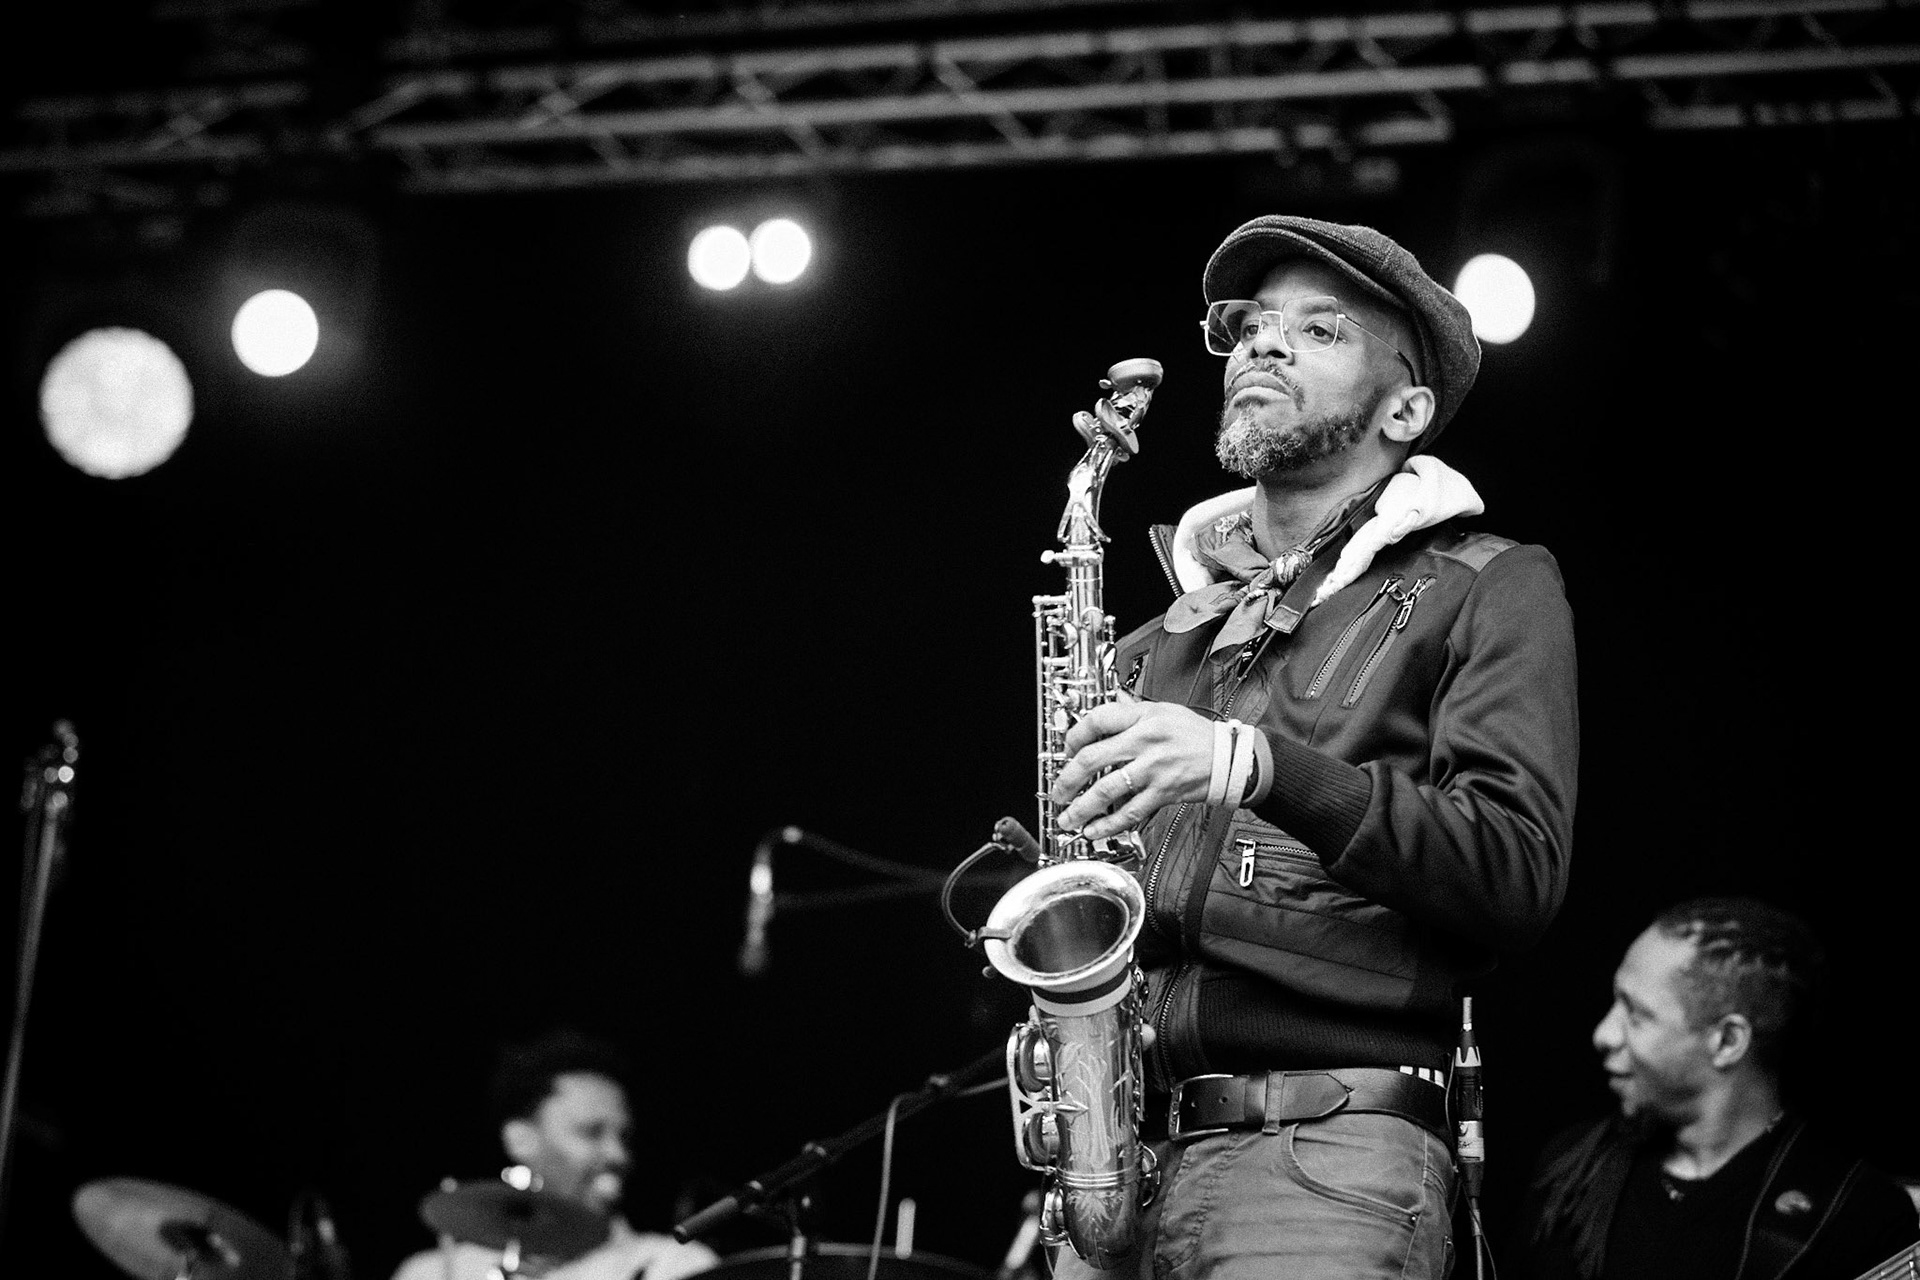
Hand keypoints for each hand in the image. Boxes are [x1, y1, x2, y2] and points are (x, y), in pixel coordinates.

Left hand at [1049, 700, 1218, 839]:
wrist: (1229, 758)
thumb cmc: (1197, 735)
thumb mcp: (1164, 711)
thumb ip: (1133, 711)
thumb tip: (1110, 704)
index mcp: (1143, 718)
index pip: (1097, 720)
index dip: (1075, 735)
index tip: (1067, 748)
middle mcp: (1144, 742)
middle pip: (1092, 759)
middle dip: (1067, 779)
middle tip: (1057, 792)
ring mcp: (1152, 769)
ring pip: (1105, 790)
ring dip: (1081, 807)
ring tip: (1068, 818)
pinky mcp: (1162, 793)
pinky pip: (1129, 812)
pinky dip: (1108, 825)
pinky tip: (1095, 830)